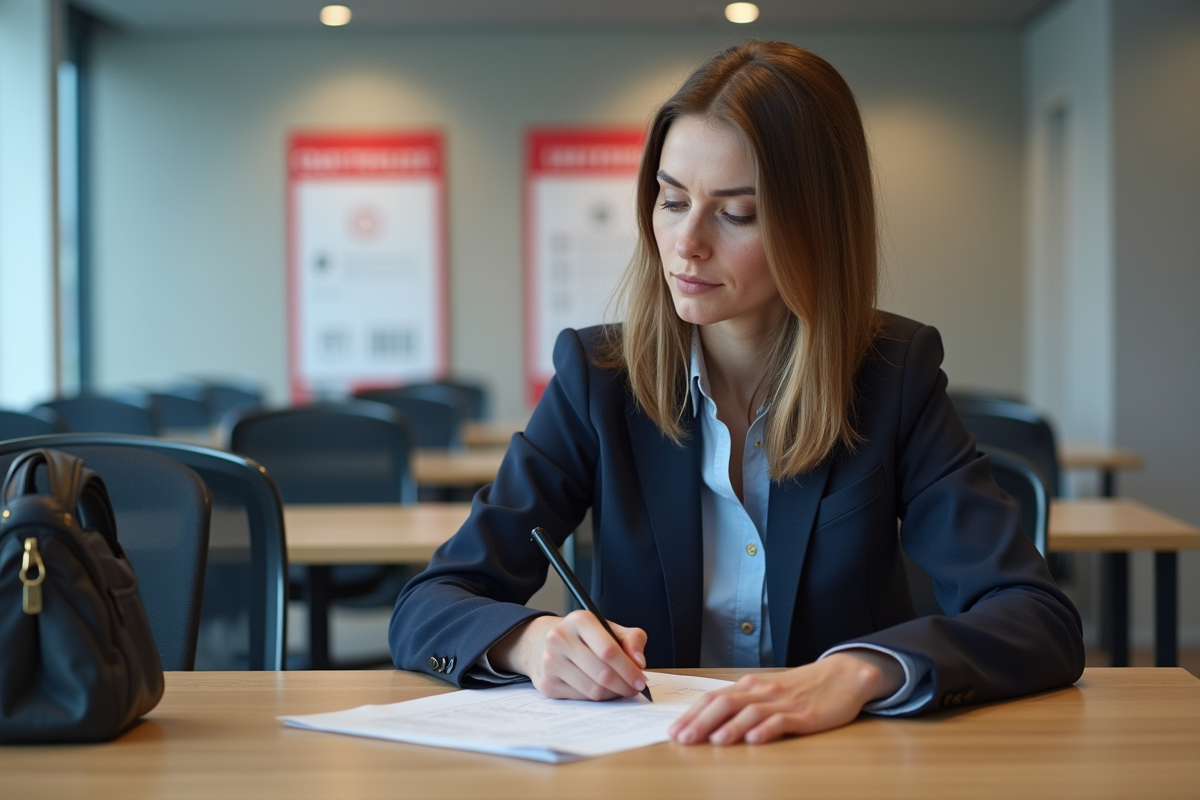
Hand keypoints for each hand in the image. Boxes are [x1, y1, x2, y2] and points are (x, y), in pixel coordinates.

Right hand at [488, 611, 648, 700]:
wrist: (542, 643)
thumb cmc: (584, 637)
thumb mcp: (609, 629)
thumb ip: (632, 640)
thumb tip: (639, 663)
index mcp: (579, 620)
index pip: (609, 650)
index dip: (629, 669)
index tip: (641, 680)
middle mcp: (560, 638)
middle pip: (602, 674)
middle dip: (624, 685)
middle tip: (634, 689)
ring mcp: (550, 661)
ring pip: (593, 690)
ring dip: (612, 694)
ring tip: (618, 689)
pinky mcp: (546, 683)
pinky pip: (581, 699)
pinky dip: (596, 698)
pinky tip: (600, 689)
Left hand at [667, 650, 904, 744]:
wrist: (841, 677)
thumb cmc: (800, 689)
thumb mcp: (767, 692)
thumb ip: (742, 704)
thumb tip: (708, 722)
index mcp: (750, 686)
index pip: (713, 698)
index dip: (692, 714)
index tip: (673, 730)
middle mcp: (762, 691)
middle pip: (726, 704)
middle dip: (701, 722)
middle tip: (682, 739)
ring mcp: (783, 702)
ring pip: (751, 712)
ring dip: (731, 727)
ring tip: (714, 740)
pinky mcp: (805, 715)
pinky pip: (783, 721)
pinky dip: (767, 729)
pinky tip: (755, 739)